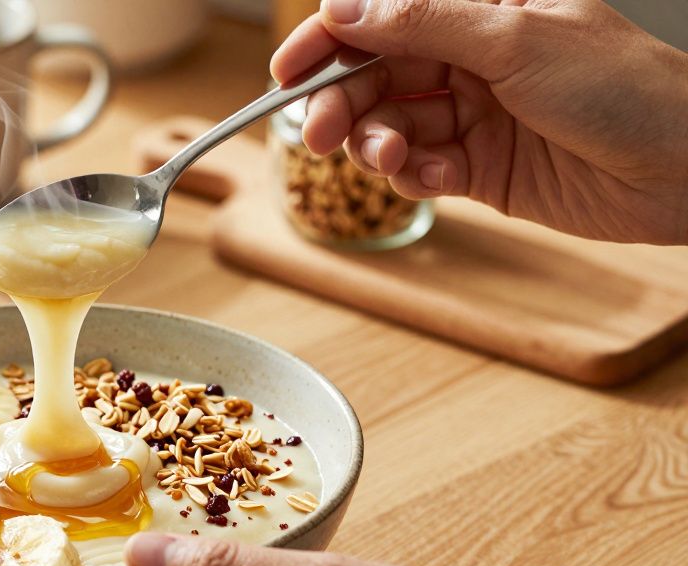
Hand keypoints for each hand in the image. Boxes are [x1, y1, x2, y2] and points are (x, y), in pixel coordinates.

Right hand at [271, 0, 687, 244]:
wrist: (687, 170)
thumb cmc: (626, 88)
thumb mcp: (516, 40)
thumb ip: (423, 22)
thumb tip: (346, 7)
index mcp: (480, 11)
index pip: (383, 18)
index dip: (329, 43)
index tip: (288, 71)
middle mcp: (471, 59)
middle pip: (375, 76)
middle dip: (341, 103)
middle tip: (319, 133)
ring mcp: (474, 115)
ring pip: (389, 126)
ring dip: (375, 144)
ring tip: (389, 159)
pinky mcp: (481, 169)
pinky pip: (419, 170)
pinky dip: (411, 176)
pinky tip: (429, 178)